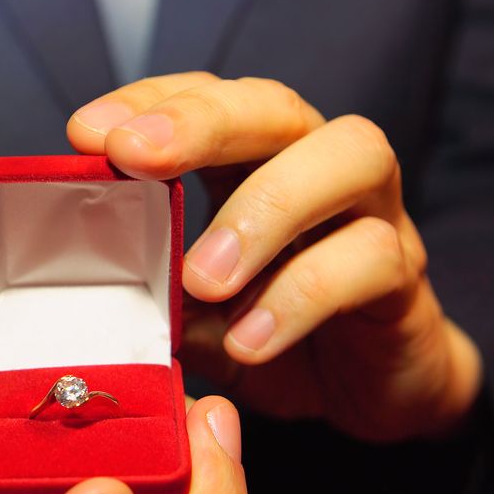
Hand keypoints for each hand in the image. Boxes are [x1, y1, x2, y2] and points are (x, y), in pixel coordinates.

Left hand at [68, 72, 482, 440]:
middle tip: (133, 156)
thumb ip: (155, 291)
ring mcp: (378, 215)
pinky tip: (248, 342)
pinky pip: (371, 259)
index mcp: (260, 163)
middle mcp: (323, 169)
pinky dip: (300, 298)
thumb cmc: (276, 335)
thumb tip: (86, 284)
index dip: (152, 100)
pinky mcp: (407, 279)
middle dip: (202, 122)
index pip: (211, 98)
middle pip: (278, 106)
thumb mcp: (197, 315)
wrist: (373, 395)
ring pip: (351, 158)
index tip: (87, 130)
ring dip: (265, 209)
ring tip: (203, 278)